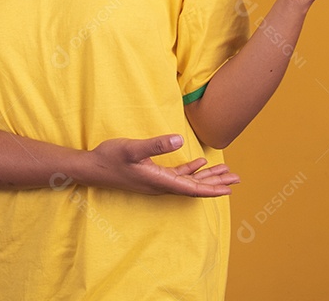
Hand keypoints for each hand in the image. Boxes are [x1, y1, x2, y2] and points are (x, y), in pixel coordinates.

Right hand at [82, 135, 239, 196]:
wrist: (91, 168)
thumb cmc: (110, 158)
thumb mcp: (132, 148)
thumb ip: (155, 145)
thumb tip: (178, 140)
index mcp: (160, 181)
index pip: (192, 188)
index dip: (212, 188)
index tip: (229, 188)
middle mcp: (161, 185)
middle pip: (195, 187)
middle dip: (216, 183)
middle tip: (237, 179)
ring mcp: (157, 181)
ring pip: (189, 181)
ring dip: (207, 177)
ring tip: (226, 173)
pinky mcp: (152, 175)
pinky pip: (178, 175)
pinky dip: (191, 170)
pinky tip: (200, 162)